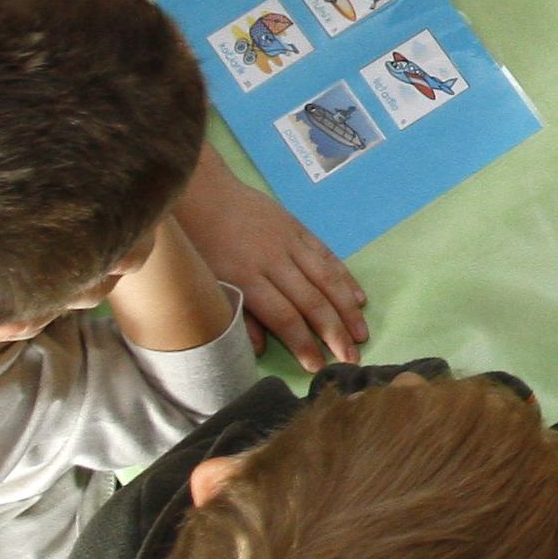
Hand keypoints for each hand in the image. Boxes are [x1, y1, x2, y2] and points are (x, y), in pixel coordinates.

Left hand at [173, 149, 367, 369]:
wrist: (201, 191)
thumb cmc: (196, 243)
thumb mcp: (205, 281)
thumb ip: (235, 314)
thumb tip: (260, 350)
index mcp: (246, 278)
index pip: (284, 317)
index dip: (304, 343)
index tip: (318, 367)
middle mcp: (273, 261)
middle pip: (311, 301)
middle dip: (334, 333)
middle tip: (351, 359)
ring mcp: (289, 242)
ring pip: (326, 279)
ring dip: (347, 309)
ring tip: (361, 333)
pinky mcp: (297, 228)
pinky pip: (326, 255)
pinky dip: (344, 277)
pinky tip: (358, 296)